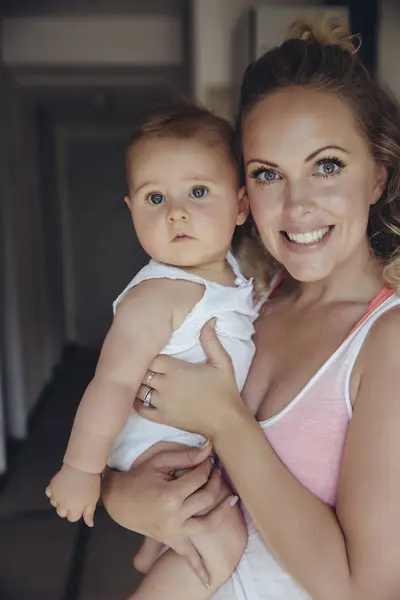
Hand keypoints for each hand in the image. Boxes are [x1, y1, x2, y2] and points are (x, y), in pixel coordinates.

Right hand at [45, 464, 99, 526]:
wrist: (82, 467)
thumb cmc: (91, 484)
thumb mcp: (93, 500)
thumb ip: (89, 514)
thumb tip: (90, 525)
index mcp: (74, 510)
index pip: (72, 518)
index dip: (77, 512)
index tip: (81, 504)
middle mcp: (62, 505)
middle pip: (61, 513)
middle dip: (67, 508)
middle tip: (74, 498)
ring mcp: (55, 496)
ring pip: (54, 504)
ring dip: (59, 500)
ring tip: (67, 492)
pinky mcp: (51, 486)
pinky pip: (48, 493)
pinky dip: (52, 492)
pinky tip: (59, 488)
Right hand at [101, 443, 237, 586]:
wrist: (118, 500)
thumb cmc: (139, 477)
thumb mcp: (160, 461)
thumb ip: (186, 456)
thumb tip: (210, 448)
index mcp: (170, 495)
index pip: (199, 478)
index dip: (207, 467)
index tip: (209, 460)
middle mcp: (174, 516)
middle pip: (206, 498)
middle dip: (216, 482)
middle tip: (217, 473)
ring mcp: (173, 531)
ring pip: (207, 524)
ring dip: (222, 512)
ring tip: (232, 500)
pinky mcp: (171, 540)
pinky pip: (187, 556)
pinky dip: (198, 568)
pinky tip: (209, 578)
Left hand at [135, 321, 245, 437]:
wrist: (226, 421)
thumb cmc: (225, 391)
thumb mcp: (222, 362)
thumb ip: (211, 341)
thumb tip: (209, 319)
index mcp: (176, 370)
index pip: (150, 357)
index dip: (149, 354)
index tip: (151, 352)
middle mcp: (165, 385)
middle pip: (142, 372)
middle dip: (142, 368)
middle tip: (143, 365)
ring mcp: (162, 403)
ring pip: (138, 390)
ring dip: (138, 384)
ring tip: (140, 379)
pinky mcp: (162, 418)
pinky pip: (141, 410)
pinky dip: (137, 403)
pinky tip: (140, 398)